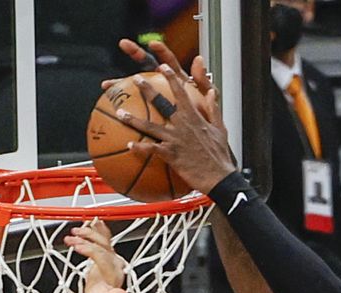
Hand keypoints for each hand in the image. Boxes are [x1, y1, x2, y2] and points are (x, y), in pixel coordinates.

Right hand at [67, 220, 127, 292]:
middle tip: (71, 238)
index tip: (76, 246)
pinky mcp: (107, 257)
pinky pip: (105, 240)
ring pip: (102, 241)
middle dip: (85, 240)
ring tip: (74, 232)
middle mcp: (116, 264)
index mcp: (115, 274)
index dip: (89, 249)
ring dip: (89, 234)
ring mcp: (112, 259)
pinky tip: (95, 222)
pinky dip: (99, 230)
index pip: (102, 256)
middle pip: (101, 246)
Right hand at [114, 39, 216, 121]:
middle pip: (149, 67)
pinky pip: (135, 117)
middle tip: (124, 44)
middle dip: (136, 53)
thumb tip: (198, 59)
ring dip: (121, 86)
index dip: (162, 51)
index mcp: (179, 83)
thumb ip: (204, 81)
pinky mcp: (151, 119)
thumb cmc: (206, 123)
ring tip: (108, 85)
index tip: (152, 44)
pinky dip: (124, 117)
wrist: (201, 147)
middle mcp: (166, 89)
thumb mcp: (209, 100)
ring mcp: (158, 103)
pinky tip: (111, 116)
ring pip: (137, 92)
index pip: (170, 61)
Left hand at [116, 65, 237, 195]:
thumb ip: (213, 109)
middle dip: (147, 89)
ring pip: (150, 127)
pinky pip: (151, 150)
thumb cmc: (220, 155)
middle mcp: (182, 124)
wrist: (219, 177)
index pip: (181, 91)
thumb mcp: (220, 128)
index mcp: (194, 116)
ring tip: (120, 113)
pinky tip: (128, 146)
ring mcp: (175, 139)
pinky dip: (139, 148)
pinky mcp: (171, 155)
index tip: (162, 67)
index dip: (171, 77)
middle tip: (135, 79)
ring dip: (133, 119)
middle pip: (161, 103)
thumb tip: (211, 93)